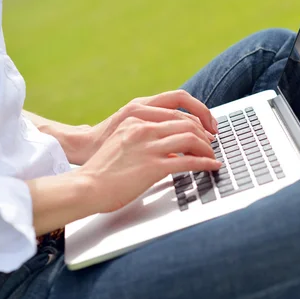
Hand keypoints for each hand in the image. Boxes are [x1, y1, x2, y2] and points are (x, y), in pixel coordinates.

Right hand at [76, 116, 221, 213]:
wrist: (86, 186)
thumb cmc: (103, 170)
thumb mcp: (122, 142)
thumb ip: (144, 139)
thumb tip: (169, 149)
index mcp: (135, 118)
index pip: (175, 112)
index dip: (195, 120)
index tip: (203, 130)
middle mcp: (143, 128)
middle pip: (186, 123)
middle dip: (205, 133)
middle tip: (213, 143)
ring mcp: (148, 146)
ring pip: (190, 139)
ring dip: (207, 148)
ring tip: (213, 156)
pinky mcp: (153, 166)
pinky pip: (188, 161)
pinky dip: (205, 162)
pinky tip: (212, 166)